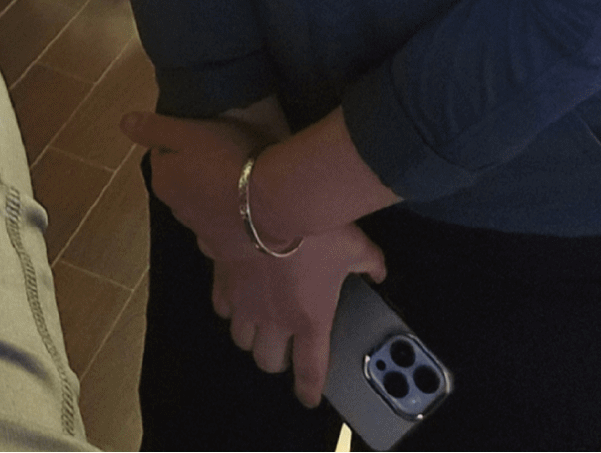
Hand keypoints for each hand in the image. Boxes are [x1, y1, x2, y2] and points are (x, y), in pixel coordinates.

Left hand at [121, 110, 278, 258]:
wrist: (273, 199)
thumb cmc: (229, 155)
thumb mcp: (189, 131)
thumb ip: (154, 128)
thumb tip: (124, 122)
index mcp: (163, 181)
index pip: (164, 156)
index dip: (184, 143)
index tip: (206, 137)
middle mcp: (176, 211)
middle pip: (182, 185)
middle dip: (195, 173)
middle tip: (224, 157)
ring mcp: (202, 235)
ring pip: (201, 210)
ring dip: (212, 200)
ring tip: (240, 185)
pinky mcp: (227, 252)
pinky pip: (221, 235)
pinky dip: (228, 225)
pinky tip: (244, 216)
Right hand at [211, 224, 385, 406]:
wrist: (266, 203)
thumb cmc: (315, 230)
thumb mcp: (355, 245)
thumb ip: (370, 263)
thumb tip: (378, 271)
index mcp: (310, 320)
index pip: (310, 371)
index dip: (309, 389)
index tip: (308, 398)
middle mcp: (274, 321)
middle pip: (268, 362)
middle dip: (277, 360)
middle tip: (285, 348)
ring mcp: (244, 303)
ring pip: (241, 340)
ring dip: (252, 336)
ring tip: (259, 324)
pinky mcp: (221, 282)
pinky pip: (221, 308)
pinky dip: (230, 308)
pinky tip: (236, 297)